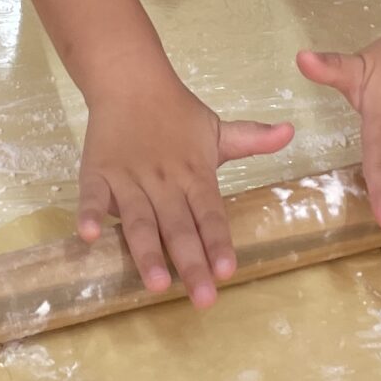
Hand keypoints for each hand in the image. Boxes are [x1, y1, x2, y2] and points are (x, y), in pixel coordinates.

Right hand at [77, 74, 290, 305]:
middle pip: (179, 227)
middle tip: (203, 299)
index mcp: (195, 174)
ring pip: (139, 221)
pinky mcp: (97, 174)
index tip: (228, 271)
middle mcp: (164, 181)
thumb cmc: (177, 113)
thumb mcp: (216, 129)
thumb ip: (252, 139)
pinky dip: (90, 214)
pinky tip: (90, 237)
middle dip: (191, 264)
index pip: (210, 214)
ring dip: (147, 251)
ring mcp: (128, 179)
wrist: (130, 80)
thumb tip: (291, 132)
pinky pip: (92, 197)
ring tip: (156, 283)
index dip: (218, 242)